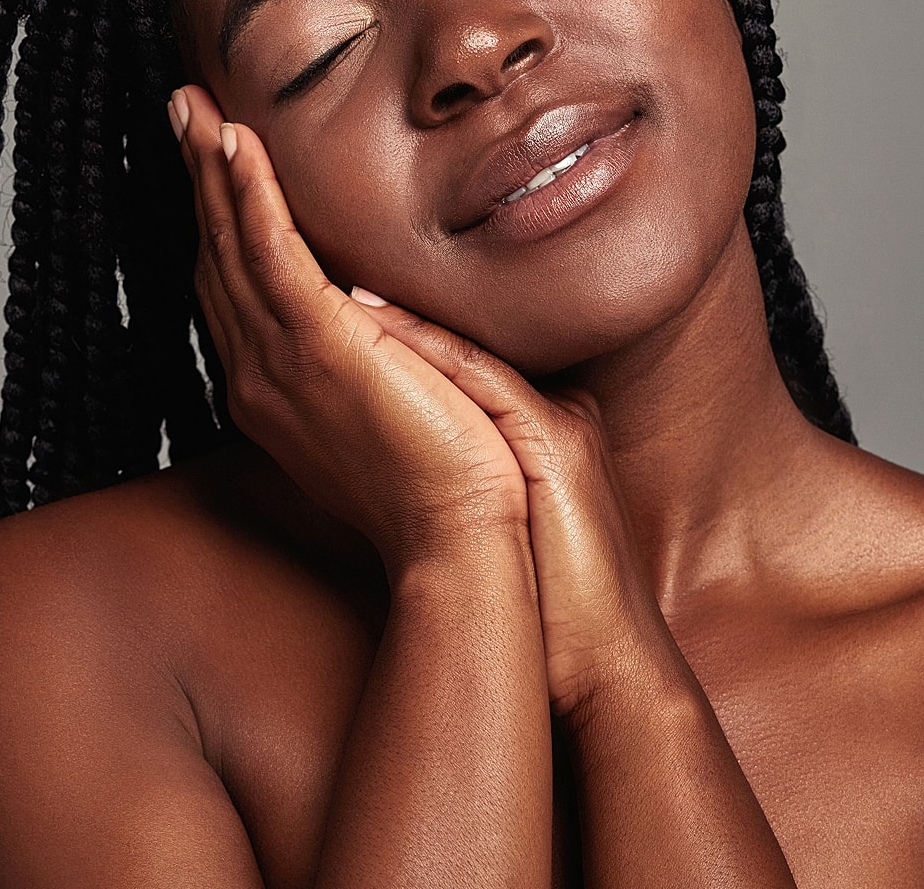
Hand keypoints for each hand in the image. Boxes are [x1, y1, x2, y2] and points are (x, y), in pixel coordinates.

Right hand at [170, 86, 527, 568]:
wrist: (462, 538)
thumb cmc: (450, 483)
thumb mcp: (404, 403)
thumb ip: (384, 355)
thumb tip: (389, 317)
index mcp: (279, 391)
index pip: (236, 289)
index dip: (219, 222)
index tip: (211, 162)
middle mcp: (262, 376)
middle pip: (215, 258)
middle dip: (197, 181)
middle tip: (182, 111)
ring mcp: (282, 363)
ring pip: (230, 247)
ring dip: (210, 170)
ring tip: (193, 107)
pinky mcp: (320, 348)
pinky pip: (269, 255)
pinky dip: (247, 194)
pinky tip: (232, 144)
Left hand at [346, 291, 670, 715]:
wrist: (607, 663)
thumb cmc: (548, 610)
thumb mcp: (501, 527)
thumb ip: (469, 483)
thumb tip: (400, 461)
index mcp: (539, 427)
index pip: (457, 357)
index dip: (396, 323)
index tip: (327, 293)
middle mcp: (550, 410)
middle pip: (458, 336)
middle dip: (385, 298)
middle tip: (316, 261)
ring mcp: (556, 422)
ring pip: (464, 343)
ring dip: (392, 306)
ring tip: (327, 270)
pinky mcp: (555, 445)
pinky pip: (482, 379)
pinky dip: (425, 346)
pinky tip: (369, 317)